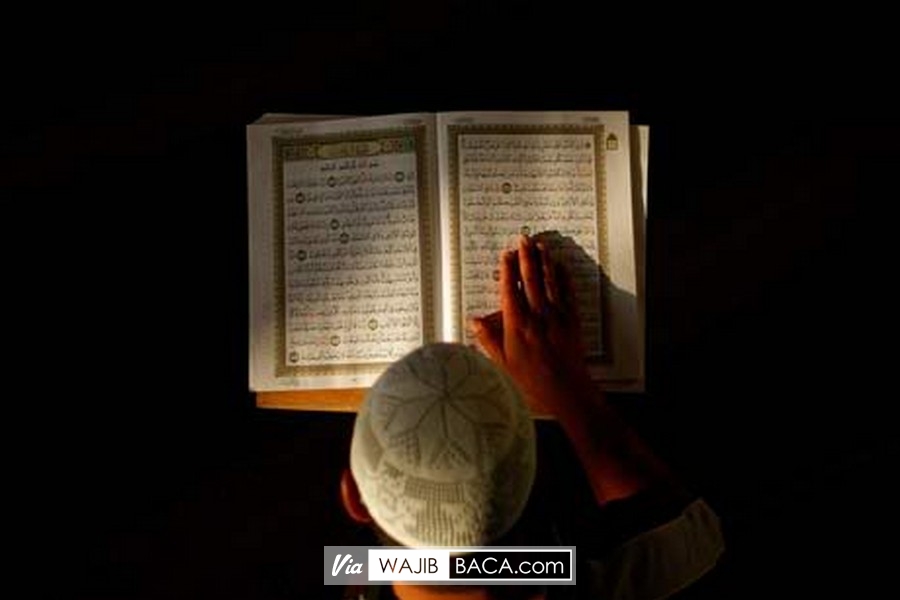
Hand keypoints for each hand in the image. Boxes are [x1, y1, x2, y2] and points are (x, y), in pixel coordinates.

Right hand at [470, 235, 593, 413]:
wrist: (565, 390)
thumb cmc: (532, 381)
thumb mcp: (502, 363)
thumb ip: (488, 340)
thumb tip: (474, 322)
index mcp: (517, 325)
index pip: (509, 289)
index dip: (507, 270)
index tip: (506, 255)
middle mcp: (536, 315)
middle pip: (530, 279)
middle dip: (526, 256)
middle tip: (523, 239)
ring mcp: (556, 316)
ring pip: (549, 281)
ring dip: (544, 261)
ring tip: (540, 245)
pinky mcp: (572, 320)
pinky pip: (568, 292)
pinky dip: (564, 277)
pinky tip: (561, 267)